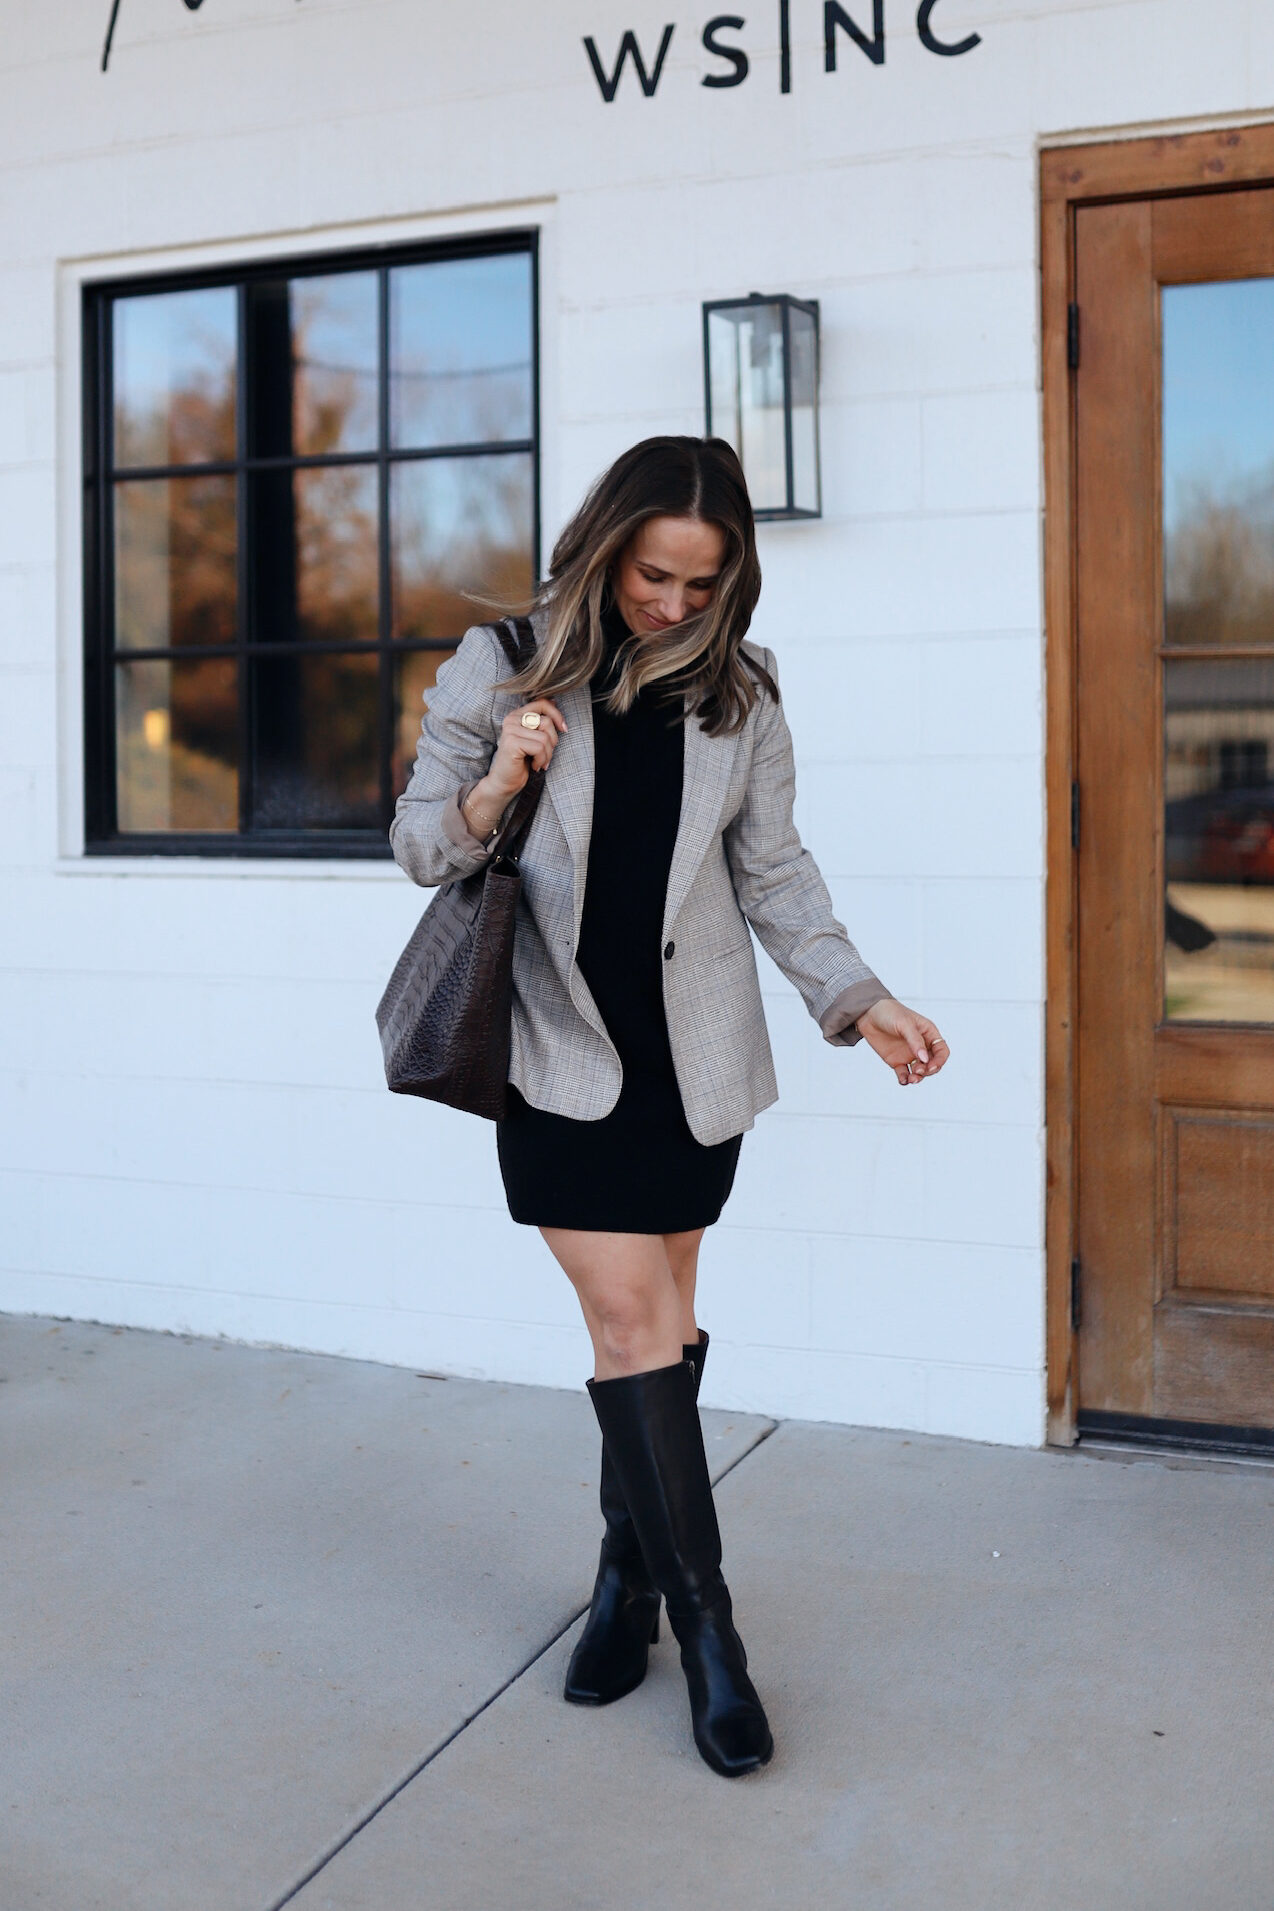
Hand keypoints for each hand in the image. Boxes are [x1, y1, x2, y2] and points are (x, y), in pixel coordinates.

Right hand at [468, 699, 567, 829]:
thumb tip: (555, 702)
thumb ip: (541, 721)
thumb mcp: (534, 738)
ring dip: (547, 754)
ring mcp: (510, 730)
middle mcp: (511, 719)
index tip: (564, 729)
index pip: (542, 703)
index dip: (557, 715)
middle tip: (544, 755)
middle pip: (546, 722)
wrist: (504, 782)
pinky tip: (534, 766)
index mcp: (516, 715)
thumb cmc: (522, 762)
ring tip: (539, 762)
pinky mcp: (512, 742)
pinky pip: (540, 748)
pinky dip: (541, 760)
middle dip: (552, 742)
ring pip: (545, 738)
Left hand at [856, 997, 949, 1086]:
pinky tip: (903, 1080)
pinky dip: (905, 1079)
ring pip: (919, 1071)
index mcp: (928, 1034)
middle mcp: (921, 1046)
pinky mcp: (896, 1061)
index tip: (931, 1066)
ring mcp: (909, 1054)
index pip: (941, 1051)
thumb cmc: (890, 1012)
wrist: (868, 1013)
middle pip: (932, 1064)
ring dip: (918, 1077)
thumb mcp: (905, 1024)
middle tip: (917, 1071)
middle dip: (928, 1071)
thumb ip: (915, 1041)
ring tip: (911, 1079)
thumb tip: (924, 1059)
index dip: (940, 1061)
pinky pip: (904, 1074)